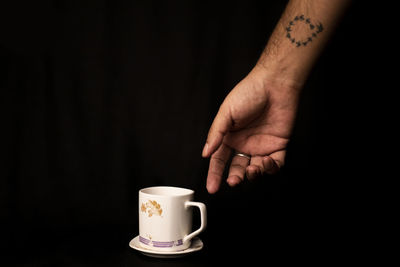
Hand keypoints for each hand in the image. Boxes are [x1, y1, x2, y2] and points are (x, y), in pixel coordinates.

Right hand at [202, 65, 299, 193]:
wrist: (275, 84)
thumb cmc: (248, 93)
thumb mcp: (226, 112)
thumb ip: (216, 134)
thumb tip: (206, 152)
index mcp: (229, 136)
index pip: (219, 159)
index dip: (215, 174)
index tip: (212, 187)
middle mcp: (244, 143)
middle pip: (236, 167)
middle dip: (234, 177)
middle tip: (233, 181)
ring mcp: (261, 145)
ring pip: (256, 169)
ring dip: (253, 174)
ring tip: (251, 171)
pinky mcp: (278, 145)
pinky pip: (275, 164)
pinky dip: (271, 168)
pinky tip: (266, 163)